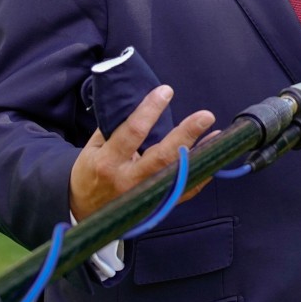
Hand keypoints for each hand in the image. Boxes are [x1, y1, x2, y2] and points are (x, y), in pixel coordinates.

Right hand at [69, 86, 215, 221]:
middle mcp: (128, 181)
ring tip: (216, 135)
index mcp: (108, 162)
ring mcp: (144, 196)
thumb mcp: (93, 148)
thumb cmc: (91, 171)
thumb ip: (115, 128)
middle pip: (162, 157)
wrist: (84, 210)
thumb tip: (141, 103)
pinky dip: (199, 176)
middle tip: (205, 116)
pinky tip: (212, 158)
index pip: (132, 133)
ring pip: (177, 175)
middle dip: (185, 135)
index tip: (166, 91)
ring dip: (199, 154)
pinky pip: (183, 192)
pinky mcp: (156, 206)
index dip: (149, 111)